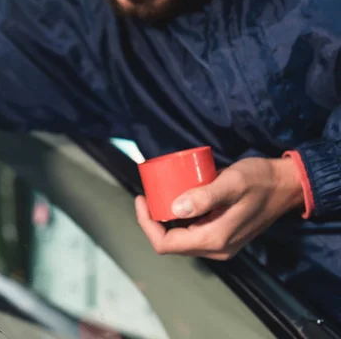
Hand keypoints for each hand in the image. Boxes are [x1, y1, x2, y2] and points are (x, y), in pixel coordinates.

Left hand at [135, 157, 303, 259]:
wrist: (287, 185)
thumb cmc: (260, 179)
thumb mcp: (231, 183)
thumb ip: (205, 196)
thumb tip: (174, 209)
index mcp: (214, 239)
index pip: (166, 243)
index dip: (146, 224)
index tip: (141, 199)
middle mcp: (216, 248)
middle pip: (171, 243)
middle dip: (153, 221)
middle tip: (147, 195)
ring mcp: (221, 245)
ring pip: (181, 239)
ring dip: (165, 221)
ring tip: (157, 196)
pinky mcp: (224, 236)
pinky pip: (193, 232)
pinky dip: (179, 219)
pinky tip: (176, 201)